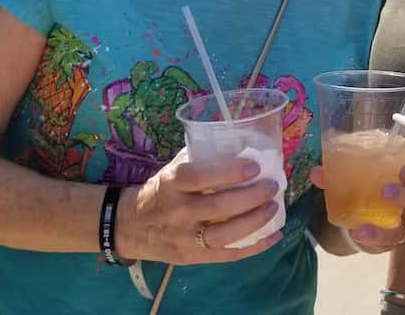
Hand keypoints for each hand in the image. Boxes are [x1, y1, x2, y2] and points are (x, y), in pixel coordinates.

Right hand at [119, 150, 282, 264]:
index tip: (254, 167)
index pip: (200, 177)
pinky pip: (227, 255)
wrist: (130, 227)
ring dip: (255, 222)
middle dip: (251, 197)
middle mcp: (177, 212)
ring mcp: (184, 238)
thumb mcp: (172, 170)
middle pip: (218, 207)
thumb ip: (201, 160)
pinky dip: (254, 246)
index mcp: (171, 184)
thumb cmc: (160, 192)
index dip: (229, 172)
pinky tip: (273, 236)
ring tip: (274, 208)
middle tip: (272, 186)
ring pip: (225, 234)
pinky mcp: (192, 258)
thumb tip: (243, 146)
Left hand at [309, 160, 404, 250]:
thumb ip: (337, 175)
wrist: (362, 217)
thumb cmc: (366, 190)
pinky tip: (357, 235)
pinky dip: (372, 240)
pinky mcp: (392, 242)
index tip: (404, 170)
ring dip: (386, 229)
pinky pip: (388, 244)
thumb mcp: (354, 179)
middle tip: (387, 191)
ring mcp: (403, 224)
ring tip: (363, 228)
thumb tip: (316, 172)